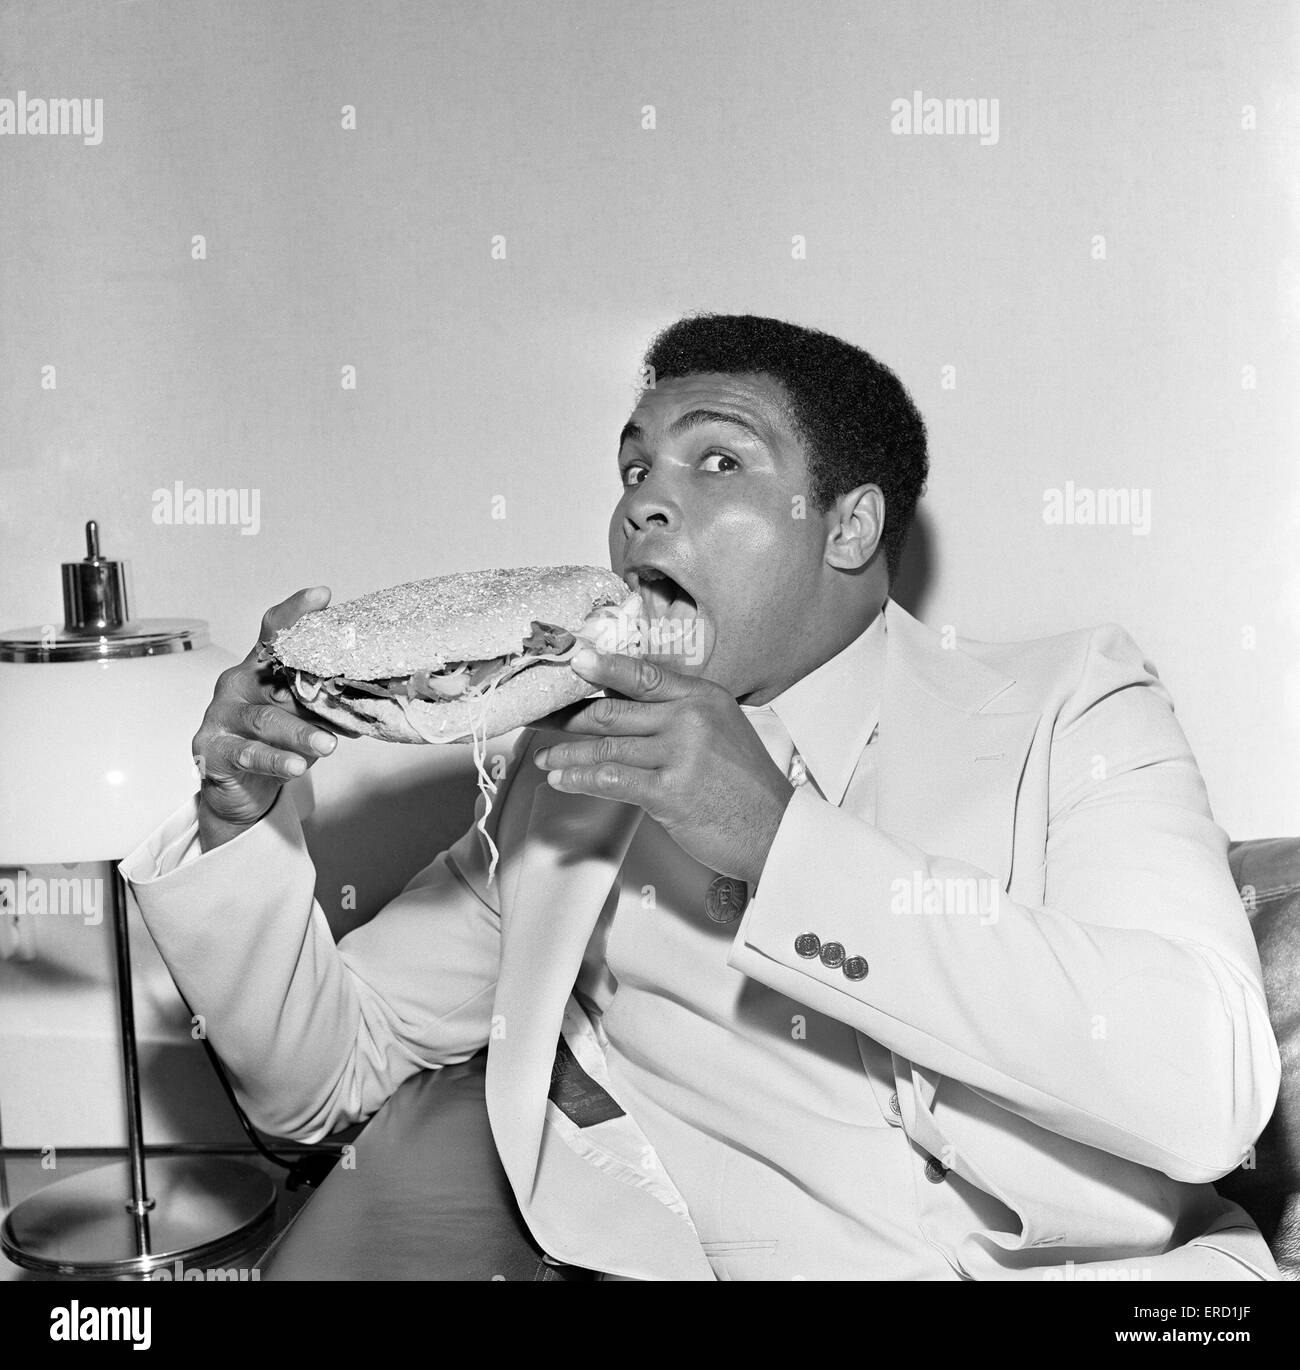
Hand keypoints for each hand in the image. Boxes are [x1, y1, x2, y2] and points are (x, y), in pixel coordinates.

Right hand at [192, 586, 339, 849]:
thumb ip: (326, 701)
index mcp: (261, 668)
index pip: (276, 633)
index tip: (322, 596)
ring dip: (299, 733)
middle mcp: (239, 684)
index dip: (296, 612)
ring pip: (263, 719)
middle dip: (309, 681)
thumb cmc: (276, 740)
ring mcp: (222, 715)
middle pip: (272, 674)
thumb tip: (376, 695)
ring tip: (328, 745)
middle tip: (344, 691)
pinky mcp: (212, 749)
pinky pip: (246, 752)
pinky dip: (274, 760)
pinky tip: (295, 766)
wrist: (240, 787)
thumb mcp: (304, 714)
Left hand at [533, 648, 794, 883]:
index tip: (575, 661)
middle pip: (614, 710)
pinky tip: (562, 779)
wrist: (775, 831)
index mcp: (704, 697)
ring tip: (546, 757)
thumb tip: (627, 711)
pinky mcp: (669, 791)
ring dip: (568, 753)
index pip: (645, 675)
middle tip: (544, 721)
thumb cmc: (746, 787)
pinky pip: (611, 779)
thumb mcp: (723, 731)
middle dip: (571, 718)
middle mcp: (690, 718)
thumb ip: (683, 715)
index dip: (605, 667)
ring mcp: (679, 754)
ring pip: (606, 746)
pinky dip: (580, 779)